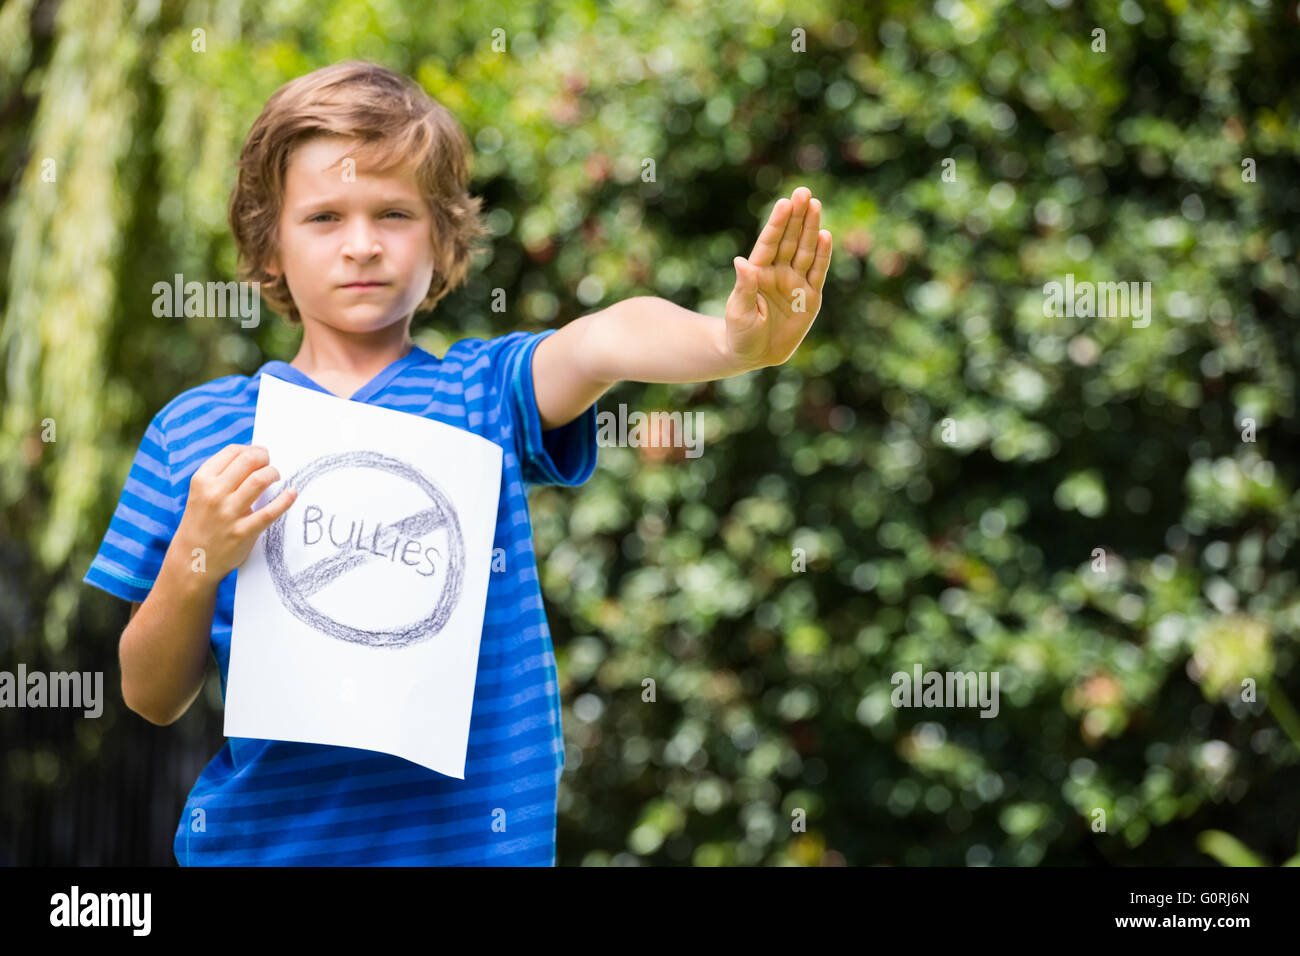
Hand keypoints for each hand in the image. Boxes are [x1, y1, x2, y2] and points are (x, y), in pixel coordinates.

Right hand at [174, 444, 297, 579]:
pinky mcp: (242, 532)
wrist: (192, 560)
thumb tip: (255, 457)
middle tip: (270, 464)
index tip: (261, 454)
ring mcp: (228, 513)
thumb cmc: (202, 522)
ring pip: (259, 480)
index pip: (233, 452)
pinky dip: (285, 500)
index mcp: (202, 480)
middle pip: (248, 461)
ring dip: (274, 474)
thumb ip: (222, 476)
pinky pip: (270, 512)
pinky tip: (291, 494)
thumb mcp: (201, 493)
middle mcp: (214, 493)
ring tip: (276, 477)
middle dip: (265, 458)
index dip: (251, 449)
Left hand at [723, 186, 832, 371]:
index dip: (777, 223)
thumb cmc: (739, 332)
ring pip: (805, 251)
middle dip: (797, 216)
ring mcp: (795, 283)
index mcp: (758, 271)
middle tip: (804, 192)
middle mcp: (778, 272)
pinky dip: (822, 255)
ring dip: (810, 229)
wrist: (754, 354)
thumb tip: (741, 262)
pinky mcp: (810, 297)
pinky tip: (825, 236)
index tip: (784, 202)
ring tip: (815, 205)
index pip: (769, 242)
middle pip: (790, 240)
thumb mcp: (739, 312)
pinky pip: (818, 272)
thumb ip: (743, 287)